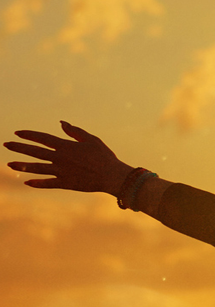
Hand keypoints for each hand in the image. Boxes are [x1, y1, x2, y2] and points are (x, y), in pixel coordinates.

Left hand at [4, 121, 131, 194]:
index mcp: (65, 146)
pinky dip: (37, 183)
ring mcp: (61, 171)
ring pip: (37, 168)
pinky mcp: (65, 183)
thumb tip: (61, 123)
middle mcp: (60, 158)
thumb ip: (74, 131)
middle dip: (19, 147)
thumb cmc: (104, 156)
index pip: (42, 138)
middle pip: (35, 152)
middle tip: (6, 145)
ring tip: (9, 164)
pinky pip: (48, 183)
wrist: (112, 176)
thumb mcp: (91, 139)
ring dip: (22, 165)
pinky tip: (27, 182)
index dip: (28, 134)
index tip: (17, 133)